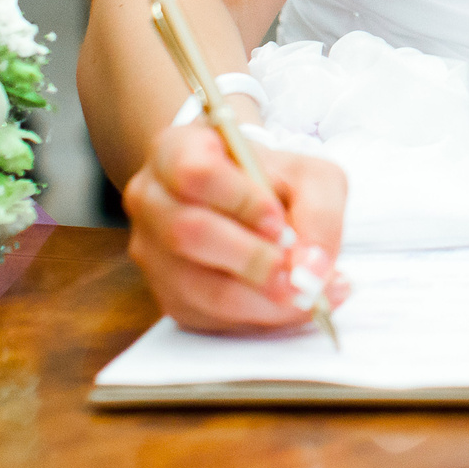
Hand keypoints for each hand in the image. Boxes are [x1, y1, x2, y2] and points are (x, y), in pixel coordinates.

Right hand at [123, 118, 349, 334]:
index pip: (195, 173)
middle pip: (186, 233)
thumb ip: (319, 213)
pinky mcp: (163, 292)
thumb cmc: (274, 180)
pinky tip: (289, 306)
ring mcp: (149, 250)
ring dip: (257, 298)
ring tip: (306, 294)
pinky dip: (251, 317)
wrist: (247, 198)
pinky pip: (201, 315)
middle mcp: (151, 199)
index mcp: (175, 150)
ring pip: (192, 284)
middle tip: (300, 274)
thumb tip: (312, 269)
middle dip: (252, 259)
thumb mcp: (309, 175)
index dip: (240, 201)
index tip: (281, 222)